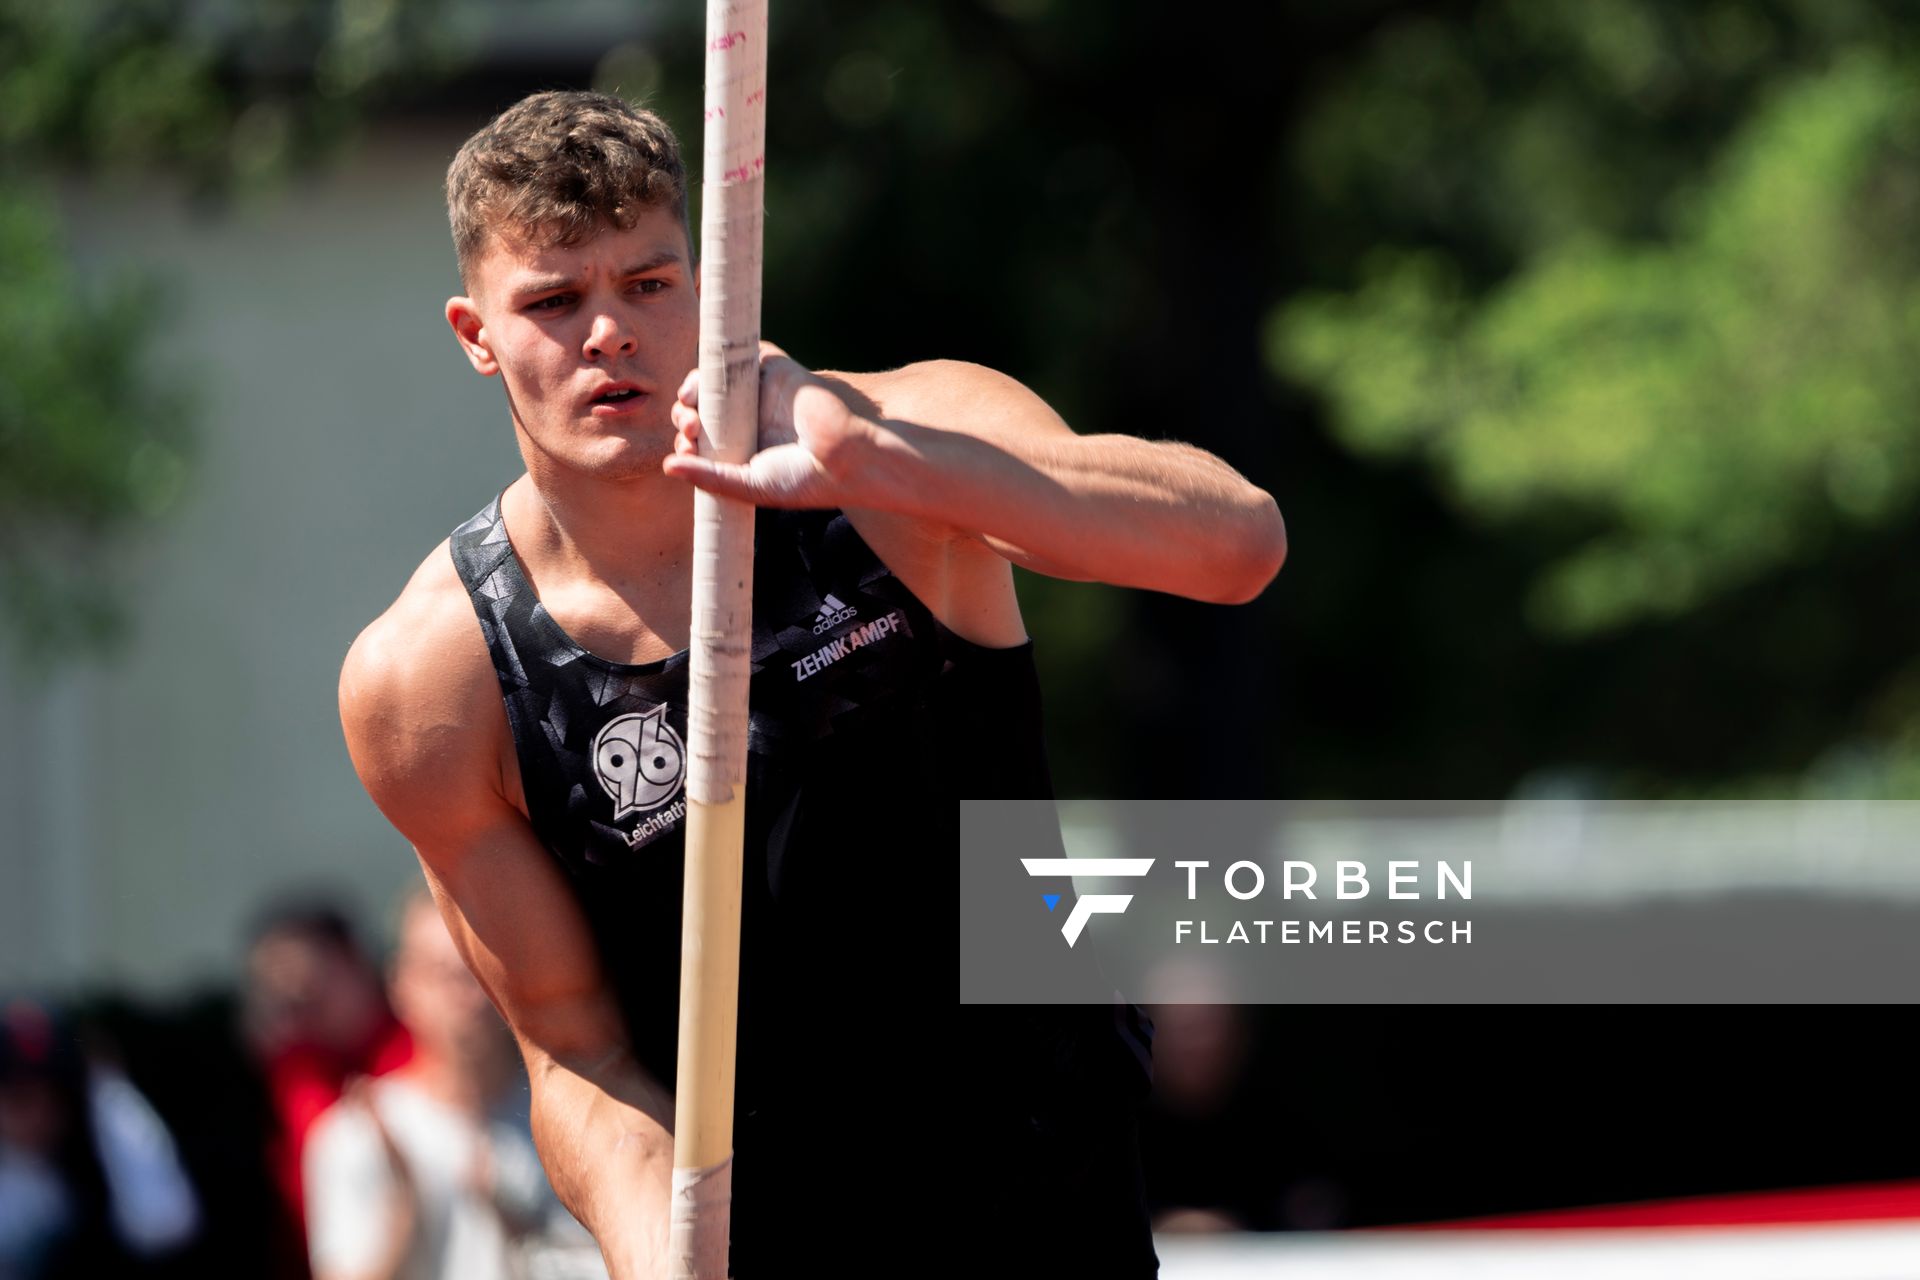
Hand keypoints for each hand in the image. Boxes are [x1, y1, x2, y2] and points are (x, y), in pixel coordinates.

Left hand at [662, 341, 878, 507]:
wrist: (846, 458)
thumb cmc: (805, 481)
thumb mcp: (749, 486)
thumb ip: (709, 476)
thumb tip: (666, 466)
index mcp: (744, 446)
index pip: (703, 436)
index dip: (685, 440)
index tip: (685, 450)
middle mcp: (749, 418)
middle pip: (702, 406)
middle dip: (684, 416)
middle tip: (688, 430)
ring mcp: (761, 392)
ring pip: (714, 380)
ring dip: (693, 390)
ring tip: (691, 410)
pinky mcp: (775, 370)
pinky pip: (741, 354)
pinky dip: (718, 360)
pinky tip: (705, 383)